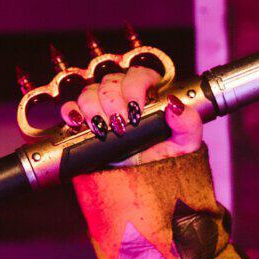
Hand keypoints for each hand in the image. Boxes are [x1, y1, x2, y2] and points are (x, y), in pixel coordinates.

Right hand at [60, 63, 201, 161]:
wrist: (143, 184)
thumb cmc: (165, 160)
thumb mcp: (184, 145)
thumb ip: (188, 123)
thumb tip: (175, 105)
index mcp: (149, 95)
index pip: (139, 74)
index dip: (135, 86)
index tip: (136, 109)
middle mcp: (124, 97)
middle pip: (111, 81)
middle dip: (113, 102)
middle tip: (121, 126)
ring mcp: (103, 108)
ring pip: (89, 92)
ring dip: (94, 109)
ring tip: (104, 130)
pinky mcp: (85, 121)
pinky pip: (71, 107)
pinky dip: (71, 112)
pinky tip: (78, 123)